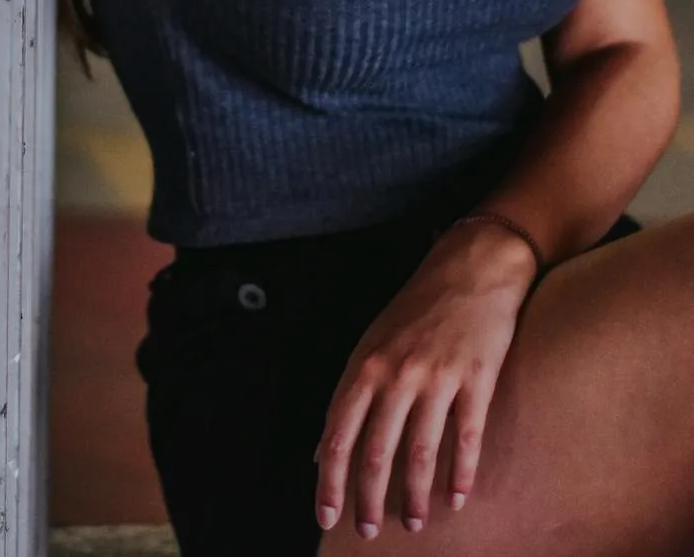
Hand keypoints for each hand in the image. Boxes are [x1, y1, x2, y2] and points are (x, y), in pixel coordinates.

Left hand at [313, 221, 536, 538]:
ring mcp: (437, 376)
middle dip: (369, 499)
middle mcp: (397, 373)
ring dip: (414, 496)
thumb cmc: (417, 307)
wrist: (472, 267)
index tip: (326, 515)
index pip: (338, 433)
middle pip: (377, 451)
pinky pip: (466, 437)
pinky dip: (460, 474)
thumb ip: (350, 395)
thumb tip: (321, 449)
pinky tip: (456, 498)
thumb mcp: (372, 343)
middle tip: (368, 531)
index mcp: (366, 365)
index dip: (329, 479)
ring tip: (413, 523)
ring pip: (420, 452)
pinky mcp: (477, 378)